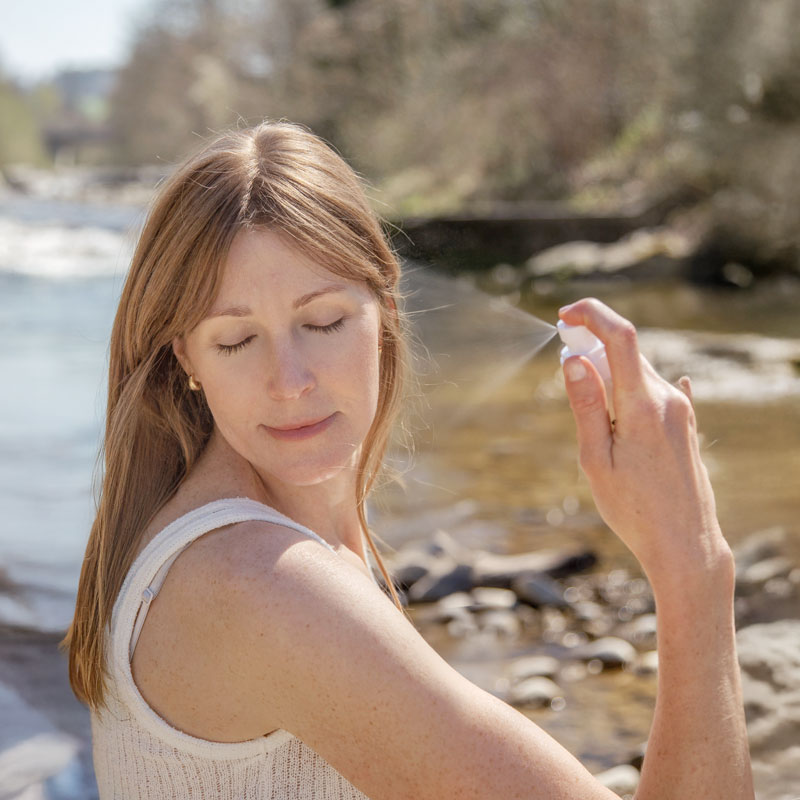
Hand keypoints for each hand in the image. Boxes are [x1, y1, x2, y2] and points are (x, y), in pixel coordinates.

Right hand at [558, 298, 730, 587]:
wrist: (686, 545)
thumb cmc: (634, 509)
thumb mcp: (596, 459)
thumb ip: (585, 405)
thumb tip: (573, 359)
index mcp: (642, 405)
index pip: (620, 336)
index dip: (592, 314)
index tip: (564, 314)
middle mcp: (668, 400)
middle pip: (627, 353)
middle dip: (592, 346)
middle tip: (564, 360)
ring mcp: (681, 412)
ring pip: (640, 373)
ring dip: (609, 371)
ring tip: (589, 405)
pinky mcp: (686, 426)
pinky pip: (657, 391)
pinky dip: (632, 387)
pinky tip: (627, 398)